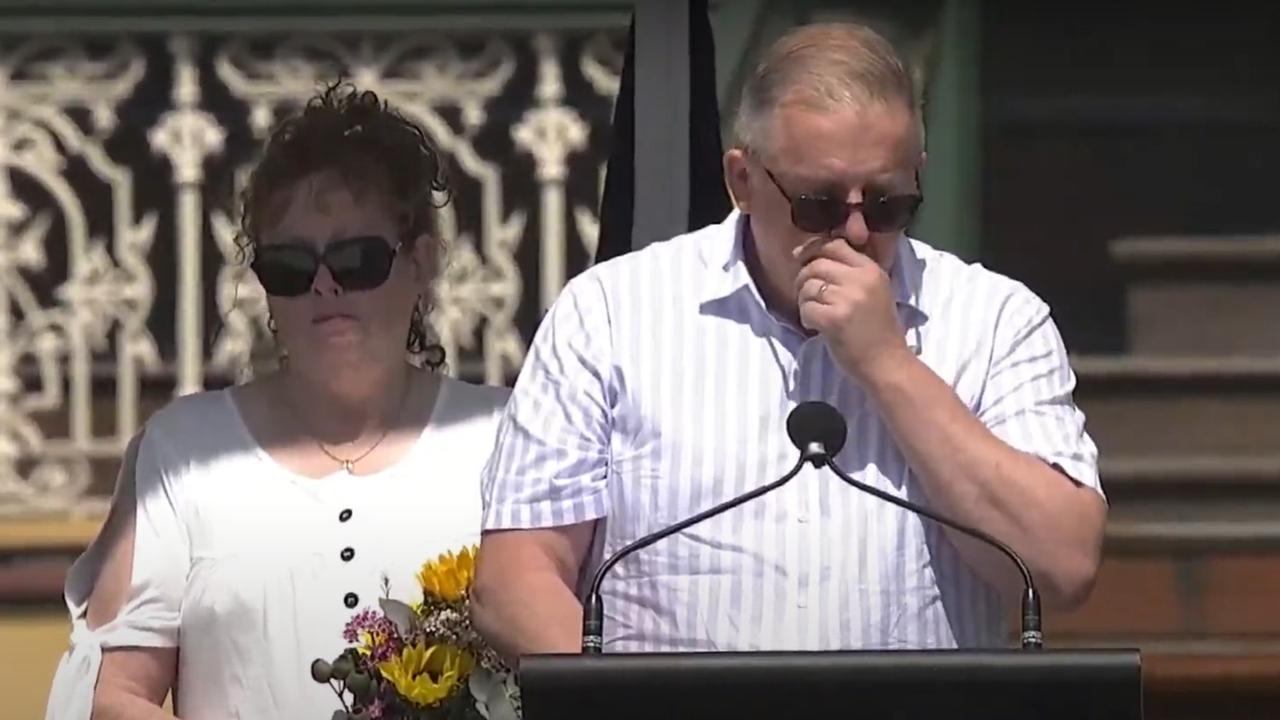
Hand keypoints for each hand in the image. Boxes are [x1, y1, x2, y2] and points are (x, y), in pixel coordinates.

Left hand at [794, 237, 910, 380]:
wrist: (887, 363)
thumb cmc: (878, 329)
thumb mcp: (873, 290)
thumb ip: (849, 271)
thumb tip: (806, 251)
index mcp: (871, 269)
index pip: (834, 245)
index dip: (812, 249)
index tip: (800, 258)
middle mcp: (860, 279)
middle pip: (816, 264)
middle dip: (802, 278)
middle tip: (805, 294)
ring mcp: (848, 299)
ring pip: (808, 286)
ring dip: (803, 301)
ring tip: (814, 313)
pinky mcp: (835, 319)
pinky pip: (806, 308)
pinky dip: (806, 318)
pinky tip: (816, 326)